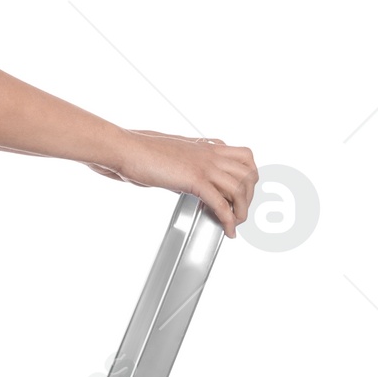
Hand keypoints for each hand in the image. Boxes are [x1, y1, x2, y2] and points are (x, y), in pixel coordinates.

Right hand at [90, 130, 258, 237]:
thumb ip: (183, 166)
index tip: (242, 193)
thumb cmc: (140, 151)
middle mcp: (210, 153)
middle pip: (249, 172)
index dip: (248, 177)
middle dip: (249, 195)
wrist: (127, 148)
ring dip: (242, 210)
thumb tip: (184, 182)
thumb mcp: (170, 156)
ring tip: (234, 224)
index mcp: (205, 146)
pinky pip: (222, 203)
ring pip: (241, 188)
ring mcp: (205, 165)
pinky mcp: (195, 179)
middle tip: (239, 211)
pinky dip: (228, 220)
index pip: (244, 157)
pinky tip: (227, 230)